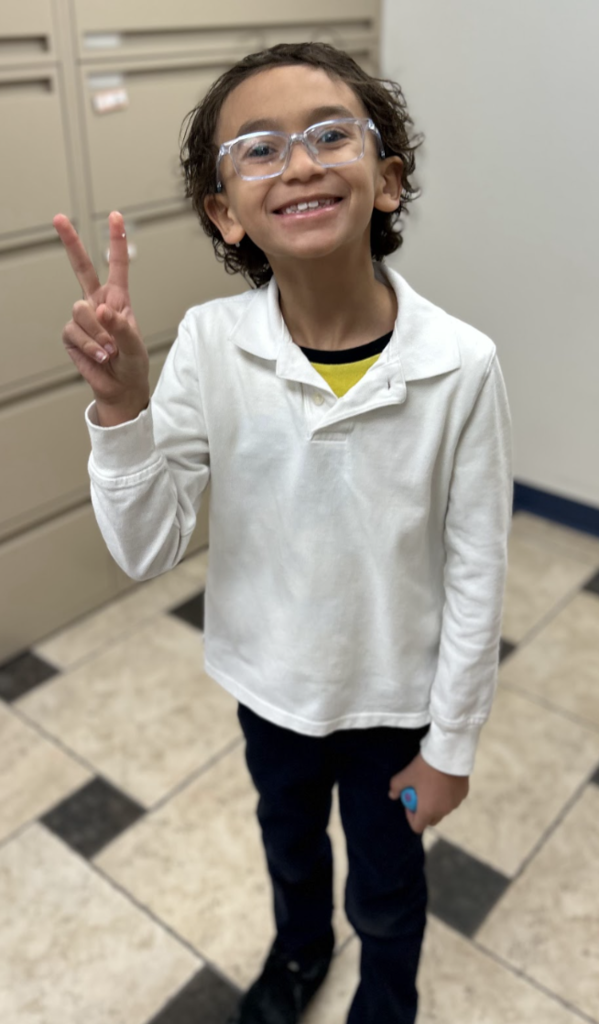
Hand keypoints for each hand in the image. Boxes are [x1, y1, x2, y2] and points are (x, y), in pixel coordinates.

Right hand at [53, 210, 149, 423]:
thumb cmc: (132, 363)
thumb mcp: (134, 345)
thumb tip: (100, 309)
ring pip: (81, 310)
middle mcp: (97, 302)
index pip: (116, 265)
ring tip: (110, 350)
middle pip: (81, 267)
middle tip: (59, 218)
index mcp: (118, 298)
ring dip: (98, 333)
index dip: (116, 241)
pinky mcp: (70, 334)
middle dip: (71, 242)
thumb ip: (121, 327)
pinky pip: (75, 332)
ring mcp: (82, 318)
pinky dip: (90, 346)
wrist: (120, 387)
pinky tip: (100, 357)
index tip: (116, 216)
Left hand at [388, 752, 468, 833]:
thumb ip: (396, 786)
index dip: (410, 817)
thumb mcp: (407, 774)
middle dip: (424, 812)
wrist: (449, 754)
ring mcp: (455, 803)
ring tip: (432, 787)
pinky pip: (453, 799)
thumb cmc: (425, 767)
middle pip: (431, 820)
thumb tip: (391, 795)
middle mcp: (443, 811)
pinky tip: (444, 780)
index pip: (417, 826)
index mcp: (428, 811)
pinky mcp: (463, 794)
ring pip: (443, 810)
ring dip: (436, 804)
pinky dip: (447, 795)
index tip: (409, 803)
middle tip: (420, 796)